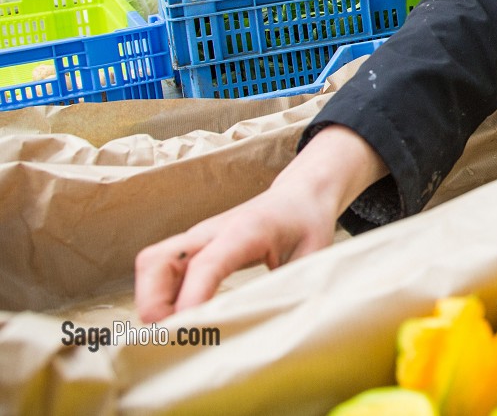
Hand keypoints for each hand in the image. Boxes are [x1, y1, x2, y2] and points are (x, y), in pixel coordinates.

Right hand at [134, 184, 338, 322]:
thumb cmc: (306, 224)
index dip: (192, 298)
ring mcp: (197, 238)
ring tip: (175, 330)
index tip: (190, 328)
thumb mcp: (313, 255)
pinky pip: (160, 270)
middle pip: (156, 260)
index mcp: (246, 230)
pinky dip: (158, 296)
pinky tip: (180, 317)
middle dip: (152, 302)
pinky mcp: (192, 247)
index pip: (206, 264)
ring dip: (150, 301)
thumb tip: (276, 324)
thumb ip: (292, 286)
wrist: (299, 195)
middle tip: (174, 335)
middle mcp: (211, 231)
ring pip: (151, 264)